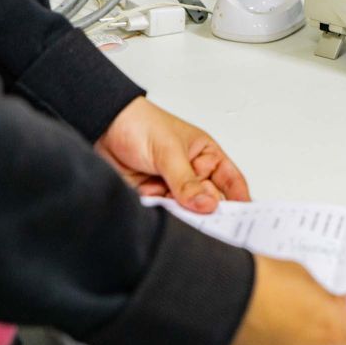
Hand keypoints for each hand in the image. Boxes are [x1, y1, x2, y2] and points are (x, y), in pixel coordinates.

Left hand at [95, 96, 249, 212]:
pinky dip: (160, 214)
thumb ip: (187, 181)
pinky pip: (163, 214)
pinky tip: (155, 205)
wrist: (102, 128)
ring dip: (180, 213)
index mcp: (207, 156)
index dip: (240, 201)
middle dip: (206, 211)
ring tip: (172, 207)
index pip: (231, 182)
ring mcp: (172, 187)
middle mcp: (193, 173)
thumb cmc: (141, 124)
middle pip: (209, 202)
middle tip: (203, 219)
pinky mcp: (152, 198)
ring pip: (185, 211)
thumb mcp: (169, 151)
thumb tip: (208, 204)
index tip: (243, 221)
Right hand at [232, 257, 345, 344]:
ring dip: (319, 343)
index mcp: (334, 331)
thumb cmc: (264, 284)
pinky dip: (298, 344)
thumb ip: (334, 298)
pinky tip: (289, 333)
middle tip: (335, 318)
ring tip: (306, 324)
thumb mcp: (307, 281)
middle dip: (342, 337)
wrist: (224, 297)